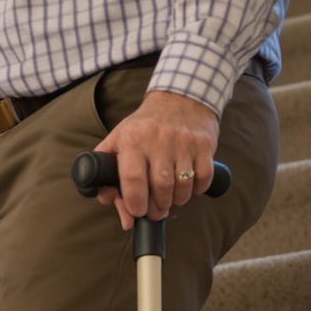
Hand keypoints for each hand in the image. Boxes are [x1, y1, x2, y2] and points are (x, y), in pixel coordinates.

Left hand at [94, 90, 218, 228]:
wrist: (179, 98)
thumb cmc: (144, 125)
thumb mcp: (118, 139)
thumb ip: (106, 170)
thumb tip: (107, 199)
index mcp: (132, 139)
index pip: (132, 178)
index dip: (134, 202)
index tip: (137, 212)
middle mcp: (158, 140)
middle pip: (160, 186)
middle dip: (158, 207)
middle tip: (156, 212)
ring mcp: (183, 142)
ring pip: (182, 185)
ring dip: (177, 201)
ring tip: (170, 200)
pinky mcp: (204, 144)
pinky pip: (203, 178)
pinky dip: (196, 190)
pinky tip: (188, 188)